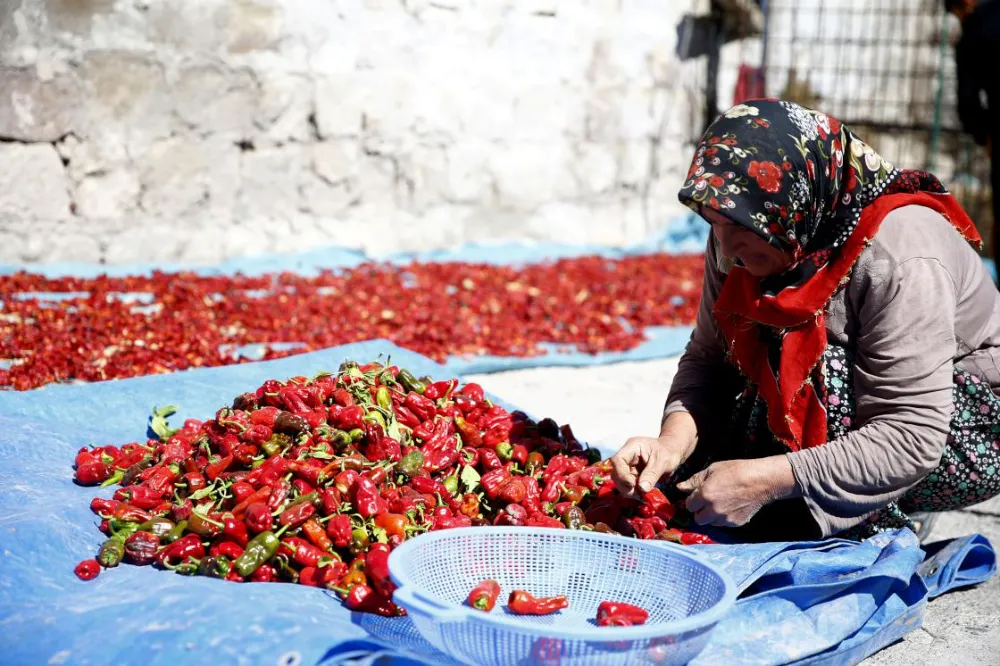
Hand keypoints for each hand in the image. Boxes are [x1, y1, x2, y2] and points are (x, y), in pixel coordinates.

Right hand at [610, 435, 692, 496]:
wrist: (672, 452)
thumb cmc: (669, 452)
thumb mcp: (663, 462)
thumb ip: (652, 474)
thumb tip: (642, 488)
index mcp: (632, 447)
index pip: (618, 460)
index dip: (621, 474)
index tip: (632, 484)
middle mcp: (627, 456)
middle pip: (616, 472)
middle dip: (625, 486)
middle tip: (638, 495)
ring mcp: (628, 465)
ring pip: (620, 481)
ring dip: (629, 491)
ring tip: (642, 496)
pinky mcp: (632, 474)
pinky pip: (628, 485)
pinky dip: (634, 492)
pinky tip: (643, 496)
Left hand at [676, 456, 796, 527]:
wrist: (761, 480)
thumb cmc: (736, 470)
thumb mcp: (712, 470)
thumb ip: (694, 481)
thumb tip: (679, 488)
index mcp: (705, 495)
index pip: (689, 506)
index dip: (693, 500)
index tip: (698, 496)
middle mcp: (713, 510)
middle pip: (698, 519)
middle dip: (700, 511)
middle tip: (708, 502)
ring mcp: (725, 519)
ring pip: (711, 523)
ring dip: (712, 516)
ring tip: (721, 504)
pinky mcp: (736, 523)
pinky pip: (724, 524)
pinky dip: (724, 518)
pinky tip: (731, 507)